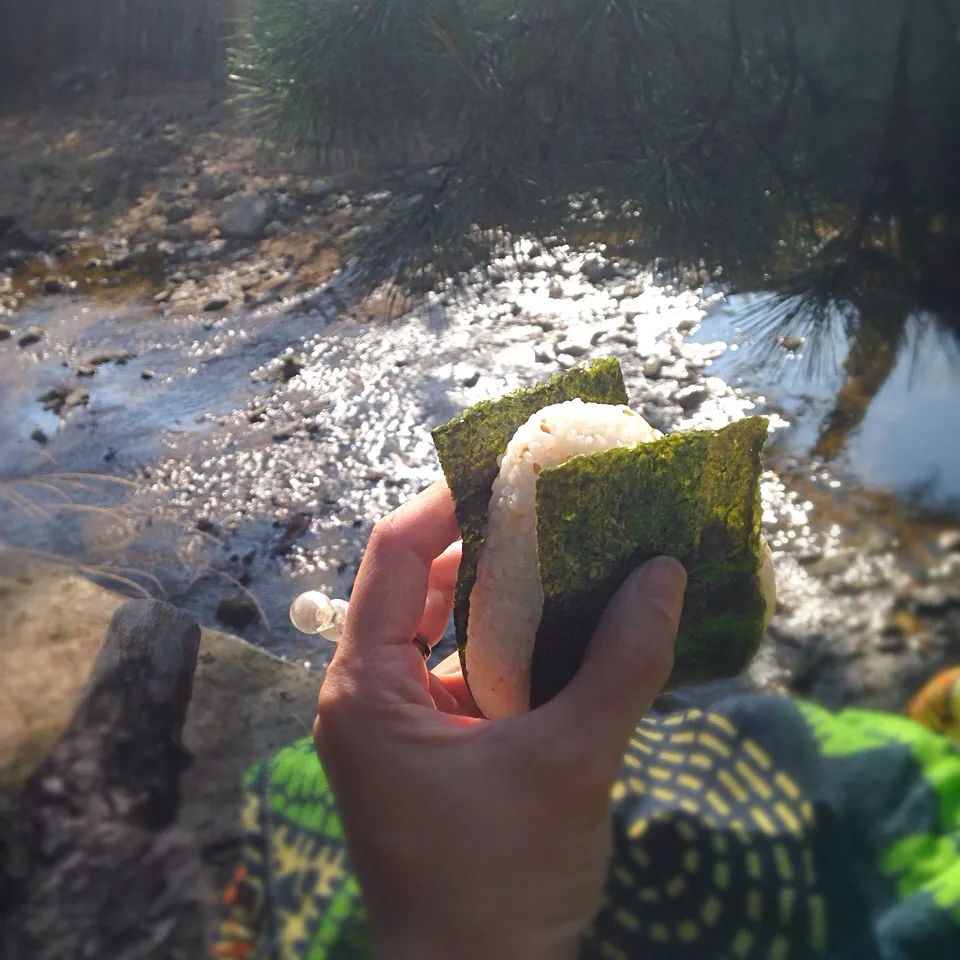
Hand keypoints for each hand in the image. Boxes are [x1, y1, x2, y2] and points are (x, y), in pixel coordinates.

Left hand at [314, 482, 686, 959]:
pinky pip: (458, 676)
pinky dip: (506, 650)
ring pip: (439, 632)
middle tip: (557, 509)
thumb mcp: (570, 764)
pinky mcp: (425, 756)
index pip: (395, 556)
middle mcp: (365, 698)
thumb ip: (621, 664)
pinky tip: (565, 635)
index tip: (514, 469)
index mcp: (366, 688)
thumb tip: (667, 571)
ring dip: (500, 598)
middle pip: (416, 588)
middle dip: (486, 545)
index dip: (450, 501)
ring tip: (569, 557)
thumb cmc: (503, 880)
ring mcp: (394, 729)